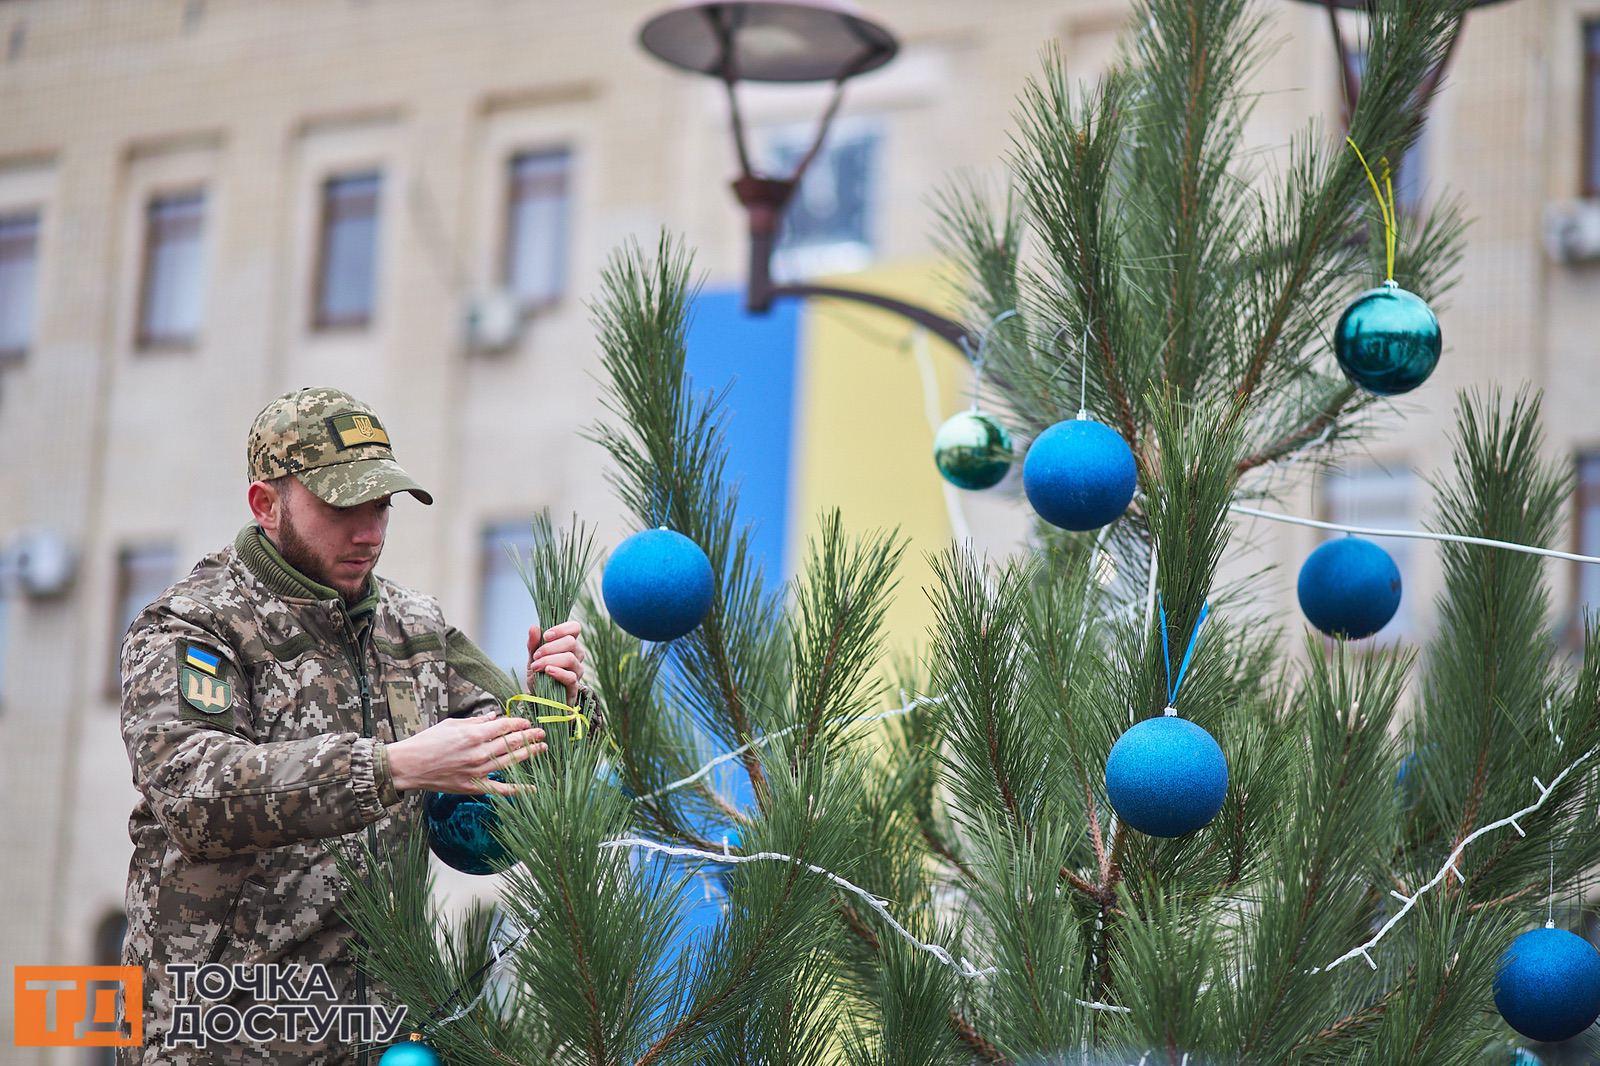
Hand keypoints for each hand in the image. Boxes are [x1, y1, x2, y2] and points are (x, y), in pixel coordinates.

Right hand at [387, 715, 546, 794]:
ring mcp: (477, 771)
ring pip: (511, 762)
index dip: (519, 723)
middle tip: (542, 733)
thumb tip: (494, 716)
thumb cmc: (427, 742)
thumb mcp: (451, 724)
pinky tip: (532, 788)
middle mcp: (479, 753)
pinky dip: (518, 790)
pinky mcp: (473, 787)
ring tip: (542, 749)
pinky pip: (500, 789)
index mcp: (473, 734)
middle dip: (529, 736)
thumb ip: (476, 721)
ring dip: (529, 754)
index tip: (527, 722)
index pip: (505, 726)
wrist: (408, 766)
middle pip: (512, 743)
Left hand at [527, 620, 585, 701]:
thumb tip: (534, 627)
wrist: (538, 697)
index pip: (575, 628)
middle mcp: (577, 655)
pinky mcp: (574, 687)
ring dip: (550, 660)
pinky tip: (547, 671)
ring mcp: (577, 671)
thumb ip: (533, 643)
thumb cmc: (539, 674)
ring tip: (536, 666)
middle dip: (550, 647)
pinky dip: (558, 672)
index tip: (546, 636)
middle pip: (571, 642)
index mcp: (569, 644)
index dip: (562, 629)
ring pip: (570, 658)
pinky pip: (570, 677)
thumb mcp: (533, 657)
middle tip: (536, 655)